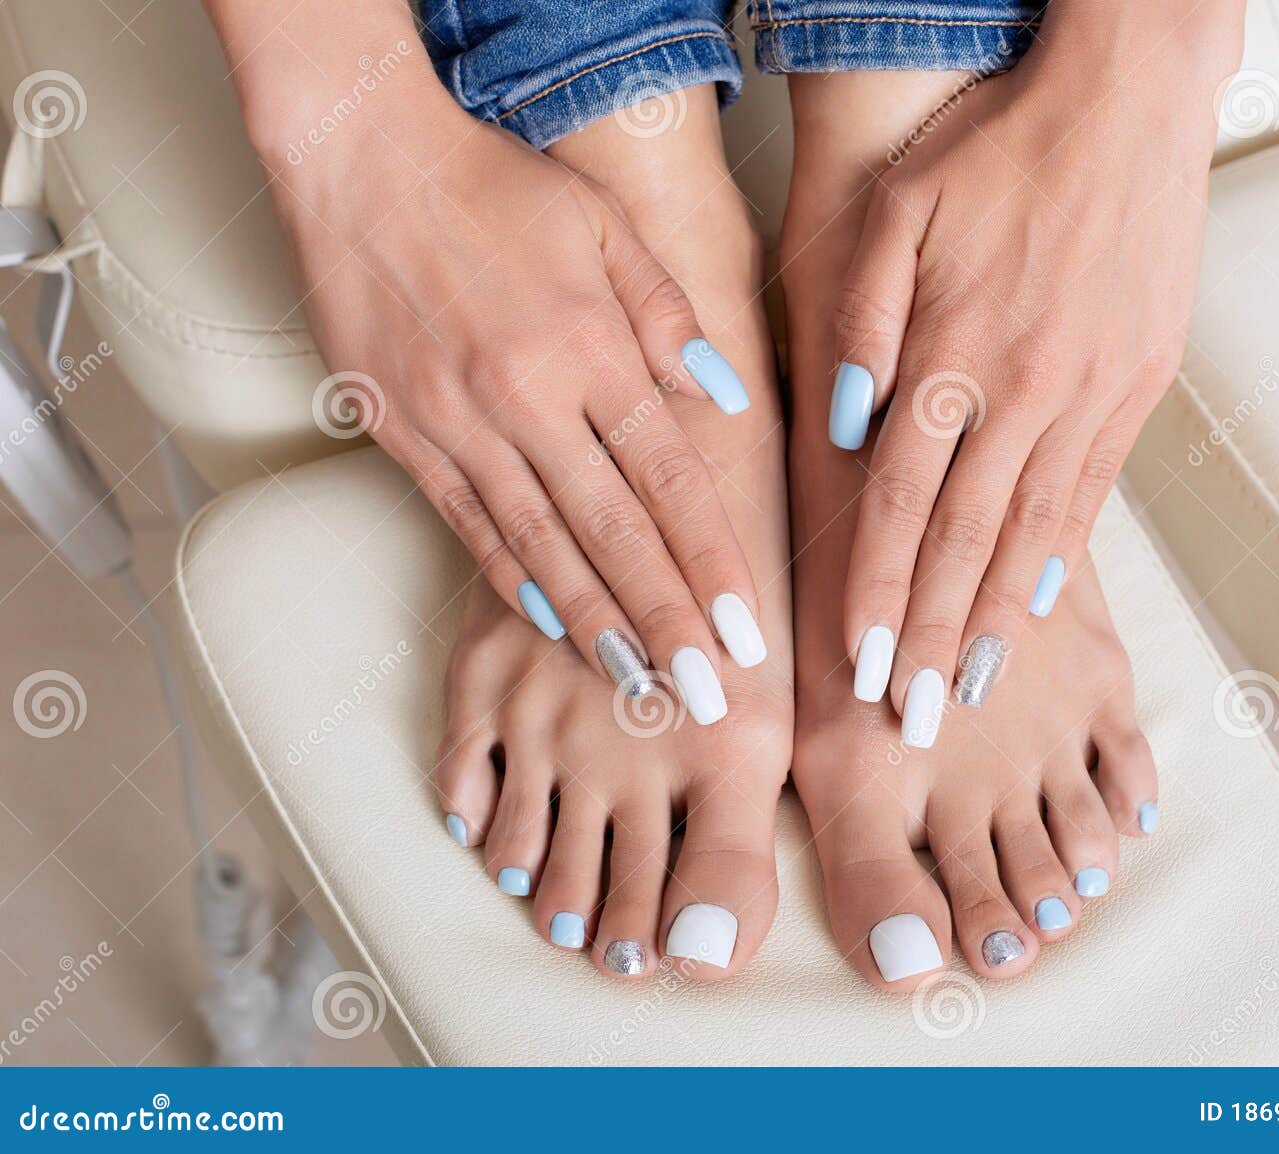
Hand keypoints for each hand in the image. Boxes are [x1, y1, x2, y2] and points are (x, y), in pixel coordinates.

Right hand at [211, 2, 763, 714]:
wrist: (356, 158)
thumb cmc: (490, 184)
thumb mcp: (601, 224)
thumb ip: (666, 313)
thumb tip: (722, 394)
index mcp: (590, 345)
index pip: (670, 477)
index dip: (712, 560)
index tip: (747, 629)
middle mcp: (528, 398)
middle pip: (616, 531)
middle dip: (669, 620)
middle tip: (710, 694)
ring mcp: (459, 424)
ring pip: (543, 546)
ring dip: (599, 623)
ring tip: (643, 687)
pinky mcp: (404, 436)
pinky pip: (469, 525)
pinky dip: (514, 582)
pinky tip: (553, 629)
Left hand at [826, 2, 1241, 724]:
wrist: (1126, 102)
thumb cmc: (997, 149)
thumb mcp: (899, 210)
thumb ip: (863, 323)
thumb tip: (846, 425)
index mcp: (953, 352)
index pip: (901, 503)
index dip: (877, 592)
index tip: (857, 665)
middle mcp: (1024, 390)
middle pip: (964, 541)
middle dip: (931, 639)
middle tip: (909, 720)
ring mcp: (1089, 395)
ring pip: (1031, 534)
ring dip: (995, 621)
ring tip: (970, 693)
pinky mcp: (1137, 387)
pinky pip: (1090, 492)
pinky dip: (1057, 560)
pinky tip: (1036, 608)